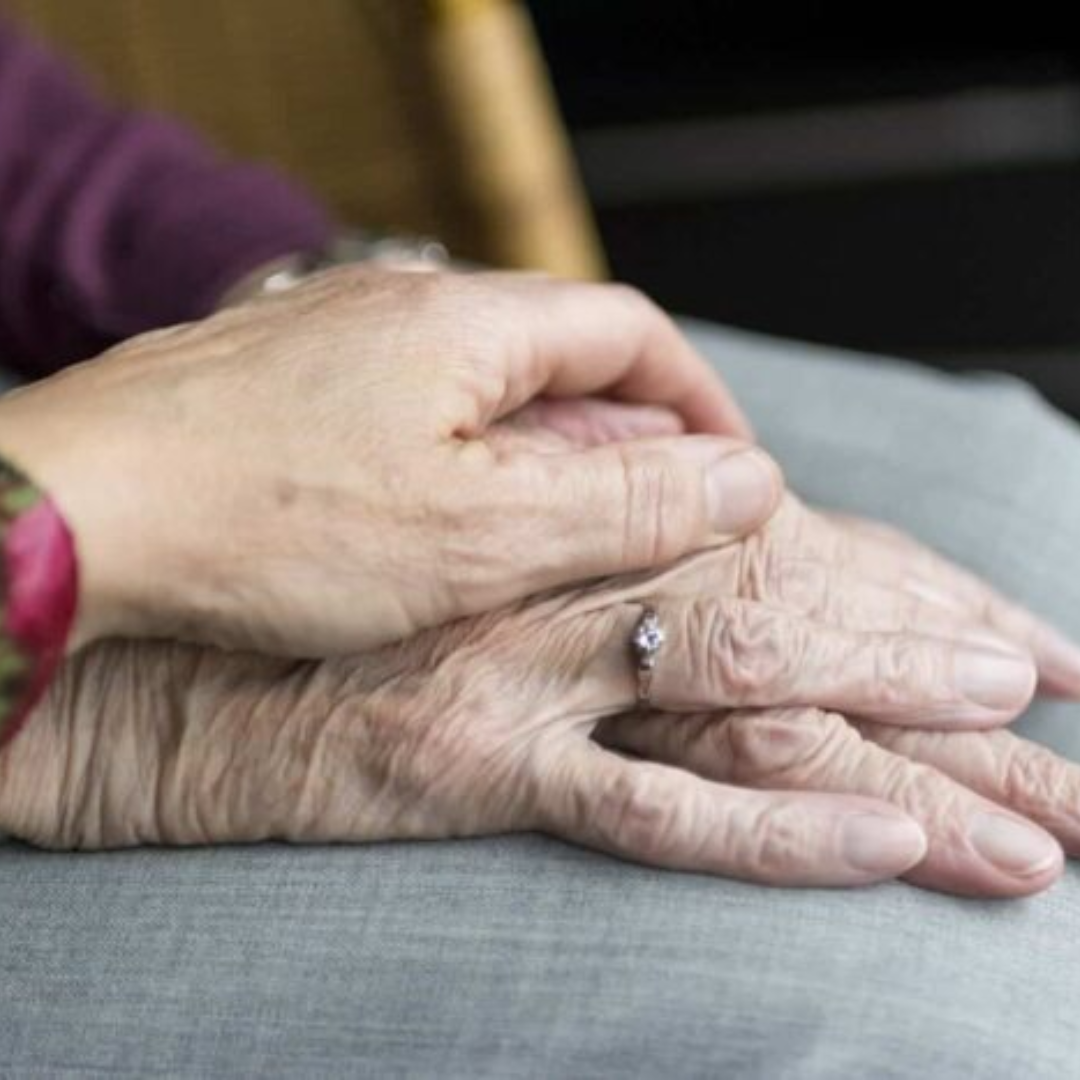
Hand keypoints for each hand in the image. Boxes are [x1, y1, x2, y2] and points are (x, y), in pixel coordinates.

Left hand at [0, 267, 767, 655]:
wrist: (75, 517)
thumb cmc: (269, 521)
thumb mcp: (483, 532)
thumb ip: (625, 502)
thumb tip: (747, 481)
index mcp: (470, 323)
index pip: (632, 333)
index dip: (698, 402)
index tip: (731, 473)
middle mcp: (405, 307)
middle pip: (561, 357)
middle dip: (627, 436)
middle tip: (653, 523)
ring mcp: (338, 341)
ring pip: (484, 389)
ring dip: (544, 454)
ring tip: (559, 537)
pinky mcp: (286, 387)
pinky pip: (410, 412)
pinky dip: (461, 463)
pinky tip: (445, 526)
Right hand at [4, 500, 1075, 898]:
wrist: (187, 643)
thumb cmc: (330, 590)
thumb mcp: (468, 554)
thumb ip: (579, 548)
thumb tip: (685, 540)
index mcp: (578, 525)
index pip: (785, 552)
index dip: (907, 590)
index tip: (1018, 635)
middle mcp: (571, 581)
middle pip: (799, 620)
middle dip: (941, 670)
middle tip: (1064, 709)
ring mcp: (532, 670)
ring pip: (754, 698)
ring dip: (903, 752)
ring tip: (1034, 812)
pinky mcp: (478, 759)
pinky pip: (646, 803)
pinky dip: (770, 826)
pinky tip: (881, 846)